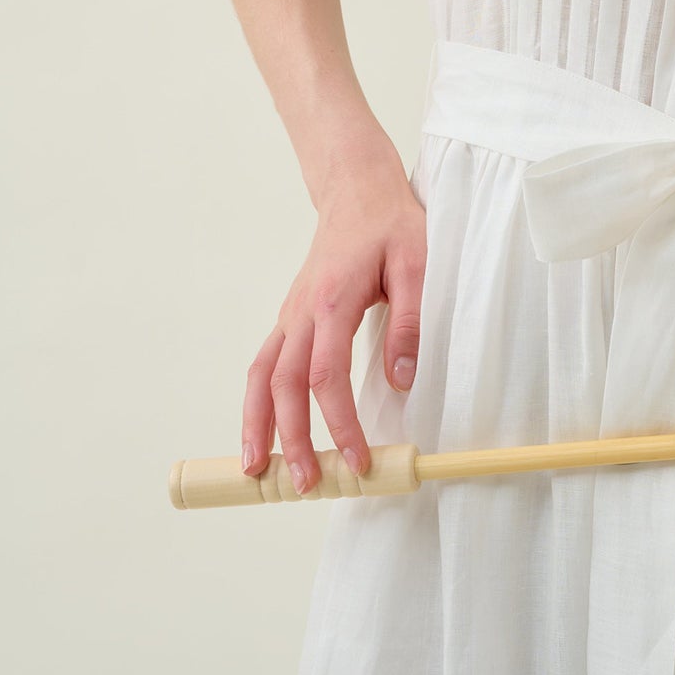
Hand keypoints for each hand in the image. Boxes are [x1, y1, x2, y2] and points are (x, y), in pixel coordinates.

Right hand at [241, 155, 426, 493]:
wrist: (357, 189)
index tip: (359, 461)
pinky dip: (257, 401)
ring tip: (257, 472)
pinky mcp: (290, 317)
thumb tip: (401, 381)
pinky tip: (261, 432)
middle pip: (284, 386)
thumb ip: (409, 321)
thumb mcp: (418, 262)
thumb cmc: (391, 223)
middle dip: (291, 440)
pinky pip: (264, 364)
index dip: (339, 424)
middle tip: (306, 485)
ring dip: (258, 425)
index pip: (327, 376)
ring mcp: (291, 314)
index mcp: (332, 301)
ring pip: (262, 377)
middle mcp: (302, 311)